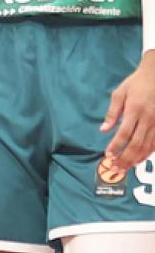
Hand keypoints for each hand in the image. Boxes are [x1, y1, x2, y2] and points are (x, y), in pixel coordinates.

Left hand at [100, 53, 154, 170]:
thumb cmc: (136, 84)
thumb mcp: (119, 93)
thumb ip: (112, 113)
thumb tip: (104, 130)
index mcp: (135, 110)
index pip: (124, 133)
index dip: (116, 146)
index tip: (108, 155)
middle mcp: (148, 119)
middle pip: (137, 144)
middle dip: (125, 158)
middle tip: (116, 168)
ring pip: (148, 146)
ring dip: (136, 159)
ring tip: (125, 167)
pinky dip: (148, 153)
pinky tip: (139, 159)